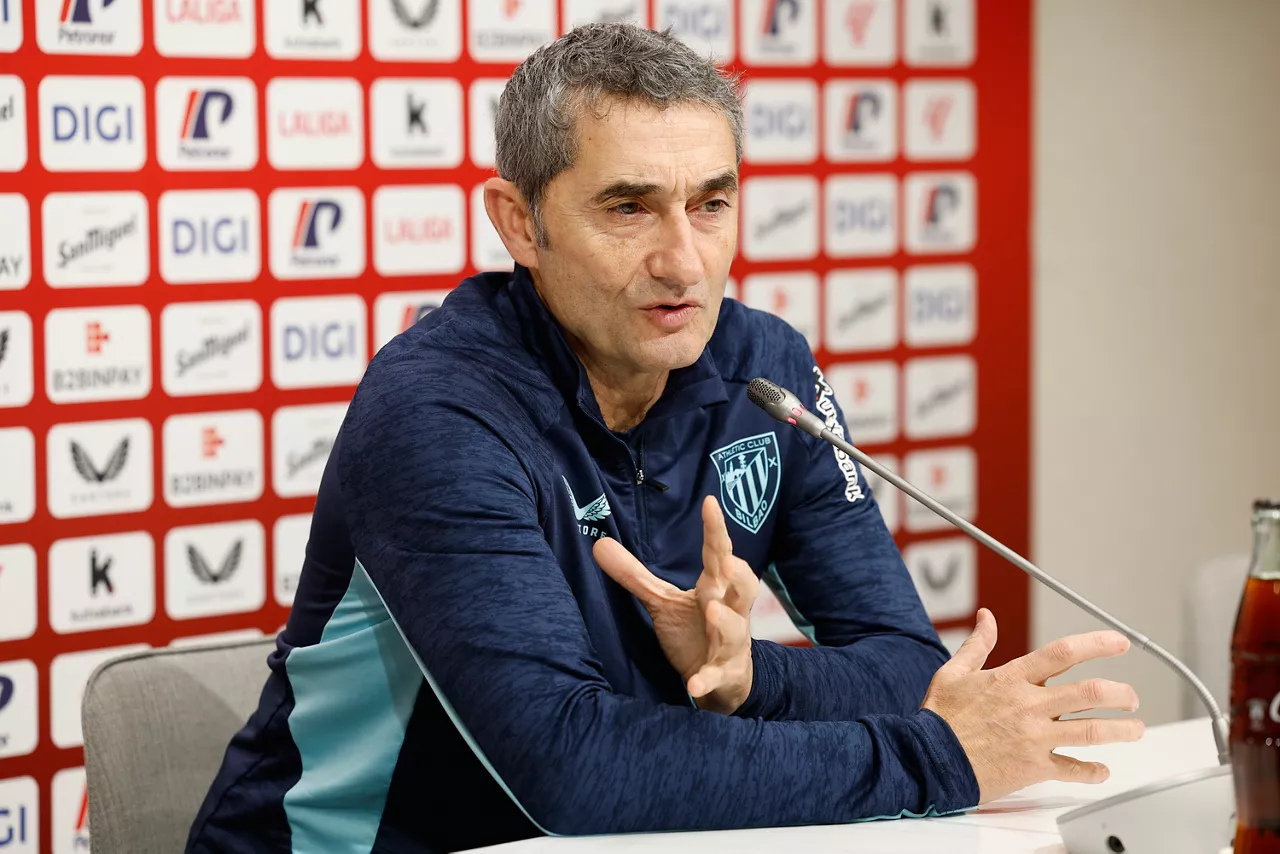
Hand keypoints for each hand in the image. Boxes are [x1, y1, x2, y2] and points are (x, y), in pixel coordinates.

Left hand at [593, 495, 759, 713]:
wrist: (723, 682)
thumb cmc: (695, 632)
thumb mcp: (663, 601)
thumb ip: (635, 576)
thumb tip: (599, 544)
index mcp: (714, 589)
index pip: (718, 554)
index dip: (715, 529)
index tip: (710, 502)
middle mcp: (727, 611)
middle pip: (743, 588)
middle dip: (740, 575)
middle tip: (728, 562)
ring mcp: (729, 644)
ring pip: (735, 630)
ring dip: (725, 621)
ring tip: (712, 612)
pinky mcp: (723, 674)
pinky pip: (717, 676)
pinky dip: (707, 679)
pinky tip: (693, 684)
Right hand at [922, 608, 1144, 802]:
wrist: (928, 759)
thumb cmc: (940, 718)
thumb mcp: (953, 673)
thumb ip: (977, 644)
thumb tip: (987, 617)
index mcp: (1012, 679)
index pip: (1063, 654)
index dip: (1096, 644)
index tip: (1119, 642)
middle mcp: (1029, 706)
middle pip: (1089, 693)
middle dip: (1120, 693)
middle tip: (1132, 697)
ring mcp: (1034, 738)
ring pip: (1092, 730)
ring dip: (1121, 730)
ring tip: (1136, 729)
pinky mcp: (1034, 768)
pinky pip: (1073, 770)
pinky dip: (1093, 771)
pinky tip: (1103, 770)